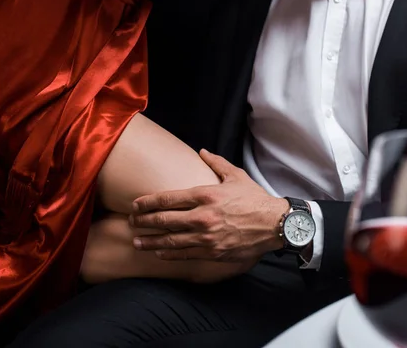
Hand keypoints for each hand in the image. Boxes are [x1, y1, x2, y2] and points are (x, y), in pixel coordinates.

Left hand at [129, 149, 289, 261]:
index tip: (135, 205)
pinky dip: (168, 253)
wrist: (275, 224)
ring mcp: (206, 237)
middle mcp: (202, 216)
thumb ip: (216, 163)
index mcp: (206, 195)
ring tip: (136, 241)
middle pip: (164, 219)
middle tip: (131, 221)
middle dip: (144, 221)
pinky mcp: (212, 252)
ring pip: (170, 240)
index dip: (147, 202)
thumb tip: (202, 151)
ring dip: (150, 240)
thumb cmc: (255, 199)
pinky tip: (158, 252)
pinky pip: (184, 254)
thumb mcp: (236, 176)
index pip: (168, 198)